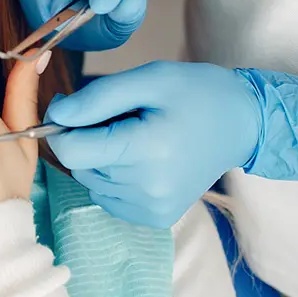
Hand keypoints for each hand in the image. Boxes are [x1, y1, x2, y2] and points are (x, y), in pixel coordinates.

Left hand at [44, 61, 263, 227]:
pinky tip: (141, 160)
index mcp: (146, 150)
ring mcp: (153, 208)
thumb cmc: (194, 93)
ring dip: (100, 159)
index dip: (62, 126)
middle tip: (119, 117)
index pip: (70, 150)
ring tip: (136, 137)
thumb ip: (95, 98)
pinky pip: (108, 198)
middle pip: (79, 166)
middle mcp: (148, 188)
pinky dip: (113, 178)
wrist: (242, 123)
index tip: (75, 107)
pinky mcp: (156, 218)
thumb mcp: (147, 78)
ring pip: (91, 182)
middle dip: (86, 139)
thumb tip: (55, 114)